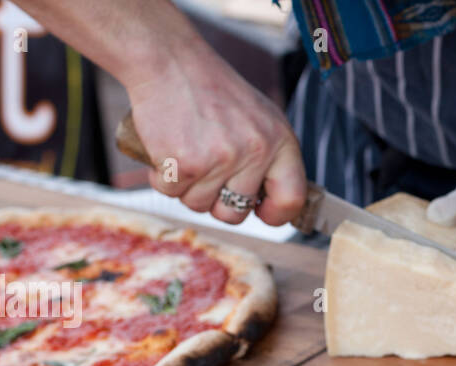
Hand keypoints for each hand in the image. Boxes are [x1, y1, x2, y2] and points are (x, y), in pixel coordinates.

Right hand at [126, 53, 306, 226]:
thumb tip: (271, 203)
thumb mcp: (258, 118)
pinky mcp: (186, 164)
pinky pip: (170, 193)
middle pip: (236, 214)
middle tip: (207, 172)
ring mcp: (221, 160)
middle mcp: (255, 152)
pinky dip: (163, 177)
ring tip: (187, 150)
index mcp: (280, 140)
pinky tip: (167, 149)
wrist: (169, 60)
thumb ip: (270, 158)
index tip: (259, 211)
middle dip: (216, 202)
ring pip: (199, 205)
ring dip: (187, 187)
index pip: (292, 199)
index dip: (275, 214)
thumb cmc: (211, 90)